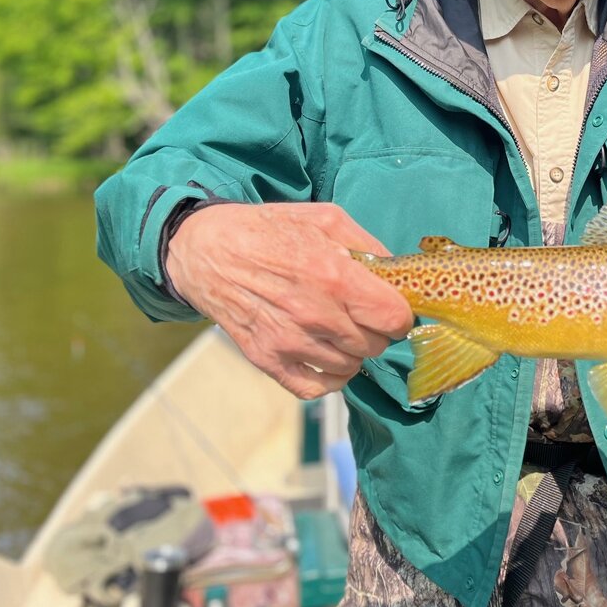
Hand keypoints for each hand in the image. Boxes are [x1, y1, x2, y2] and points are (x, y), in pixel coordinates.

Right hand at [166, 202, 413, 398]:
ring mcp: (289, 342)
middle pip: (375, 345)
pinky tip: (329, 357)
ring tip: (341, 329)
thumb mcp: (326, 218)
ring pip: (350, 367)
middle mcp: (314, 315)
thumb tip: (397, 274)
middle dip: (377, 331)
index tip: (392, 306)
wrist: (207, 251)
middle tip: (363, 314)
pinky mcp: (268, 360)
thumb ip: (368, 246)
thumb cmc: (269, 230)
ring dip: (353, 351)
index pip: (393, 319)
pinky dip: (330, 378)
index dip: (400, 314)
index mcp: (334, 276)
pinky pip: (316, 389)